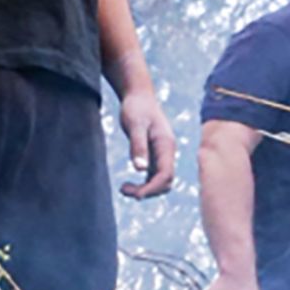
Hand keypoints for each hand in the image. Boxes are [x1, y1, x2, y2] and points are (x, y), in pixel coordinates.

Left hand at [116, 81, 178, 198]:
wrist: (139, 95)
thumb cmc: (136, 107)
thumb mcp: (134, 124)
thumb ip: (138, 146)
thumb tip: (140, 169)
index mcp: (166, 145)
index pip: (166, 174)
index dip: (153, 188)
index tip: (136, 195)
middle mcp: (167, 152)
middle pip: (165, 182)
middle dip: (148, 191)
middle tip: (123, 189)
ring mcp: (162, 154)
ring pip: (160, 181)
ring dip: (145, 190)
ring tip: (123, 188)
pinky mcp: (154, 155)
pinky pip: (153, 176)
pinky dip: (143, 184)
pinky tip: (127, 185)